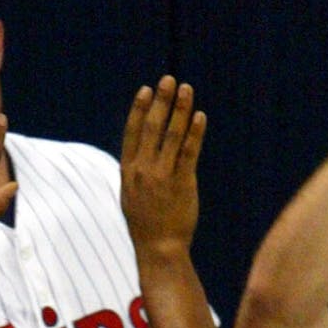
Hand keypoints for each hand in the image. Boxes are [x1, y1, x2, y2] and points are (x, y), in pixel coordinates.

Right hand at [119, 77, 204, 253]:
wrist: (158, 248)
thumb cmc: (145, 223)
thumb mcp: (130, 195)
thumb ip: (135, 172)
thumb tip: (140, 152)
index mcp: (128, 172)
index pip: (132, 133)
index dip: (139, 110)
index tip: (145, 90)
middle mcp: (144, 171)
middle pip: (152, 128)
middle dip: (161, 101)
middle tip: (168, 79)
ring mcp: (163, 177)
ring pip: (172, 136)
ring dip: (180, 109)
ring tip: (186, 90)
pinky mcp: (182, 183)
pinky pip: (189, 152)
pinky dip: (195, 132)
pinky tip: (199, 116)